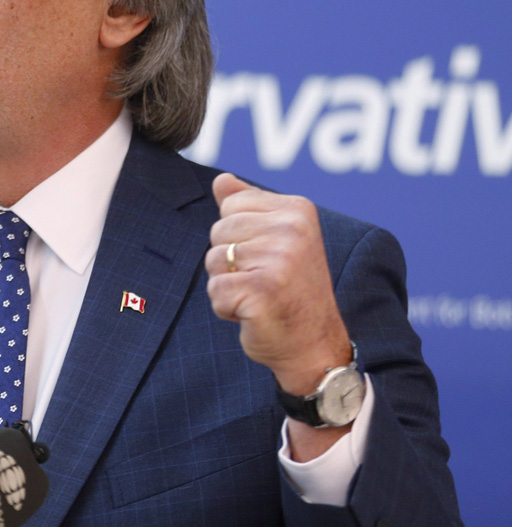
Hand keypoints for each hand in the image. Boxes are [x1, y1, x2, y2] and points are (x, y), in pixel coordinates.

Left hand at [204, 173, 351, 395]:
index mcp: (297, 210)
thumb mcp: (277, 239)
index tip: (268, 257)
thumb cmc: (290, 291)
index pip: (230, 205)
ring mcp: (280, 260)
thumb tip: (221, 180)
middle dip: (229, 261)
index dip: (238, 236)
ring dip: (227, 284)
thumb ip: (249, 205)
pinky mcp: (262, 290)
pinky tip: (253, 313)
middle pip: (218, 231)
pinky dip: (225, 307)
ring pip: (213, 260)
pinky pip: (214, 289)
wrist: (314, 346)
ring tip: (259, 296)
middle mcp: (293, 230)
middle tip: (264, 281)